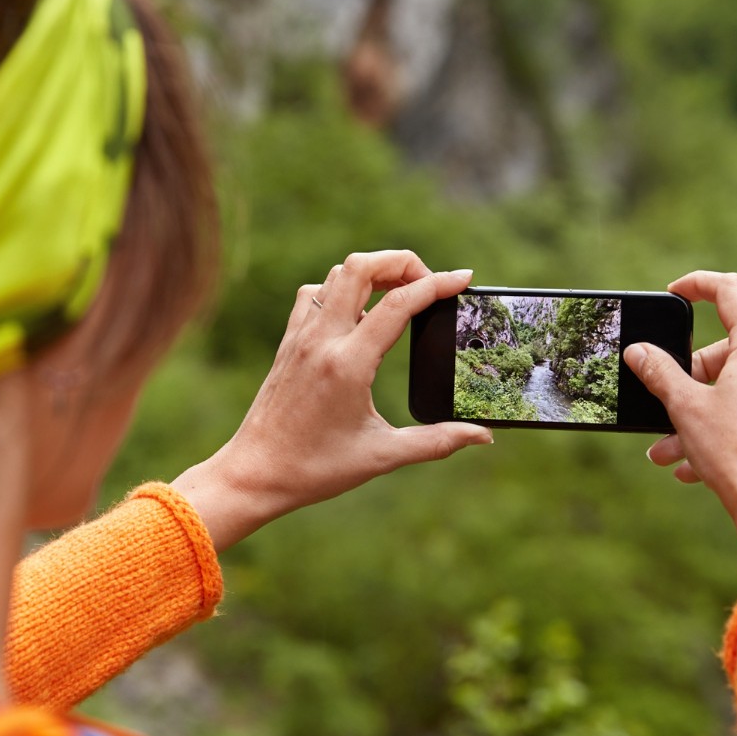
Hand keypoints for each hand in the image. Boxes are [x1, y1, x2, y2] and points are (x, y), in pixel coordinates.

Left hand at [173, 251, 492, 550]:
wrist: (253, 474)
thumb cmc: (315, 469)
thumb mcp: (381, 456)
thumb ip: (436, 442)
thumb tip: (483, 437)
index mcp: (348, 364)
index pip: (399, 304)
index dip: (437, 284)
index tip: (464, 278)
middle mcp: (321, 341)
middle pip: (361, 267)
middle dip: (401, 261)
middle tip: (427, 281)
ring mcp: (300, 338)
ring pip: (336, 275)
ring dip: (372, 273)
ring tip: (399, 292)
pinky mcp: (287, 344)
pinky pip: (314, 296)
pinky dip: (341, 289)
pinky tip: (357, 312)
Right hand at [625, 271, 736, 578]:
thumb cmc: (736, 454)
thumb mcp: (684, 408)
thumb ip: (659, 373)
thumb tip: (639, 352)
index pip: (731, 292)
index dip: (698, 285)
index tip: (675, 292)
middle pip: (729, 353)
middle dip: (689, 381)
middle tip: (663, 409)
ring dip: (701, 415)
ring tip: (670, 451)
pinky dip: (727, 431)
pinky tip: (699, 466)